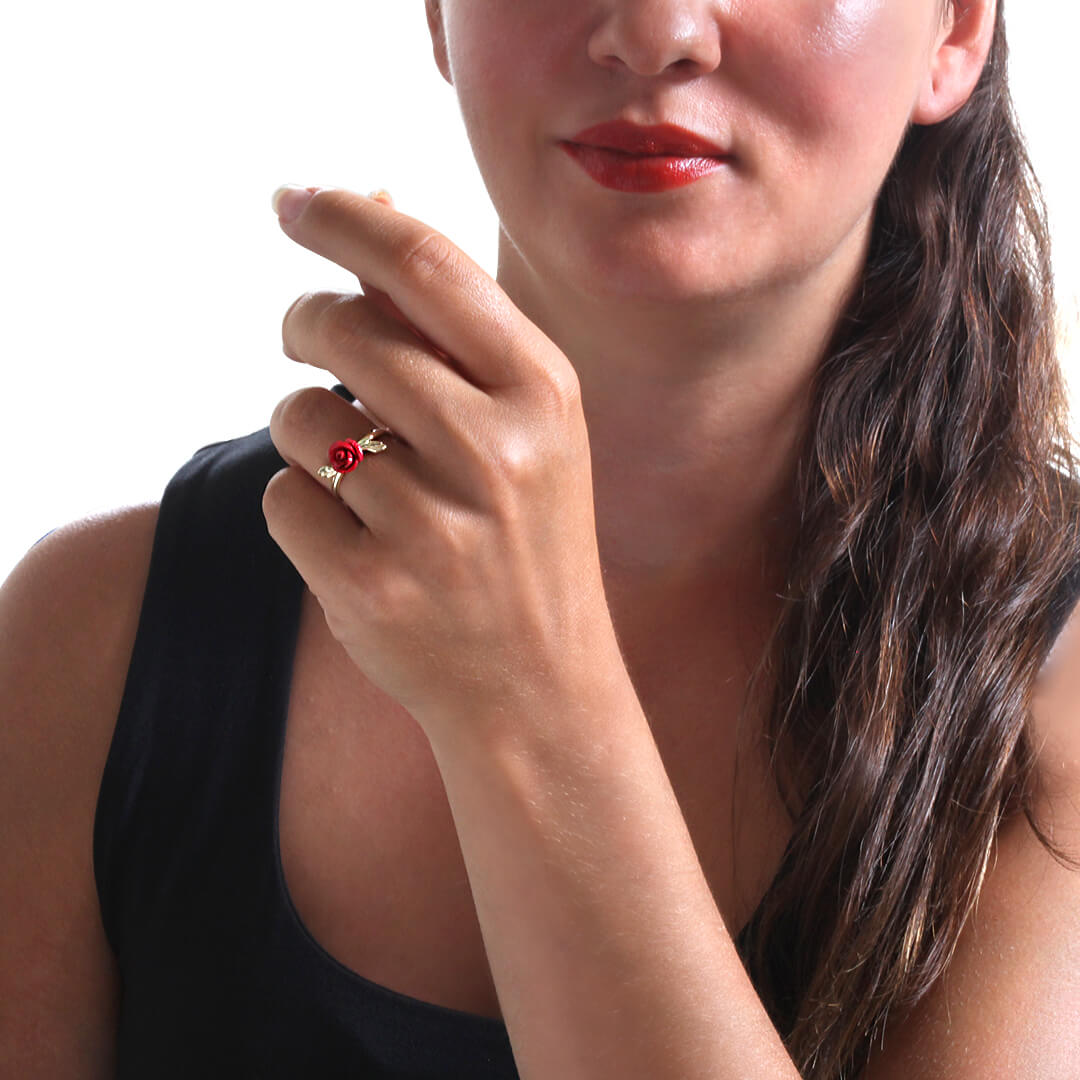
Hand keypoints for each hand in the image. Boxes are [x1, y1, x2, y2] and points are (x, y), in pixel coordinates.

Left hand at [263, 187, 624, 741]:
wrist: (539, 685)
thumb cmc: (525, 538)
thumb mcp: (525, 423)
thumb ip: (450, 321)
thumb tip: (372, 199)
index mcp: (543, 392)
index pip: (425, 264)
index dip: (344, 217)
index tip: (290, 201)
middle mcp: (496, 451)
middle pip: (343, 327)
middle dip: (302, 321)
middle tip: (302, 338)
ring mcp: (433, 526)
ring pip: (297, 418)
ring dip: (304, 434)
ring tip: (359, 474)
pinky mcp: (371, 589)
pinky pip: (280, 500)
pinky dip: (299, 508)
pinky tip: (356, 541)